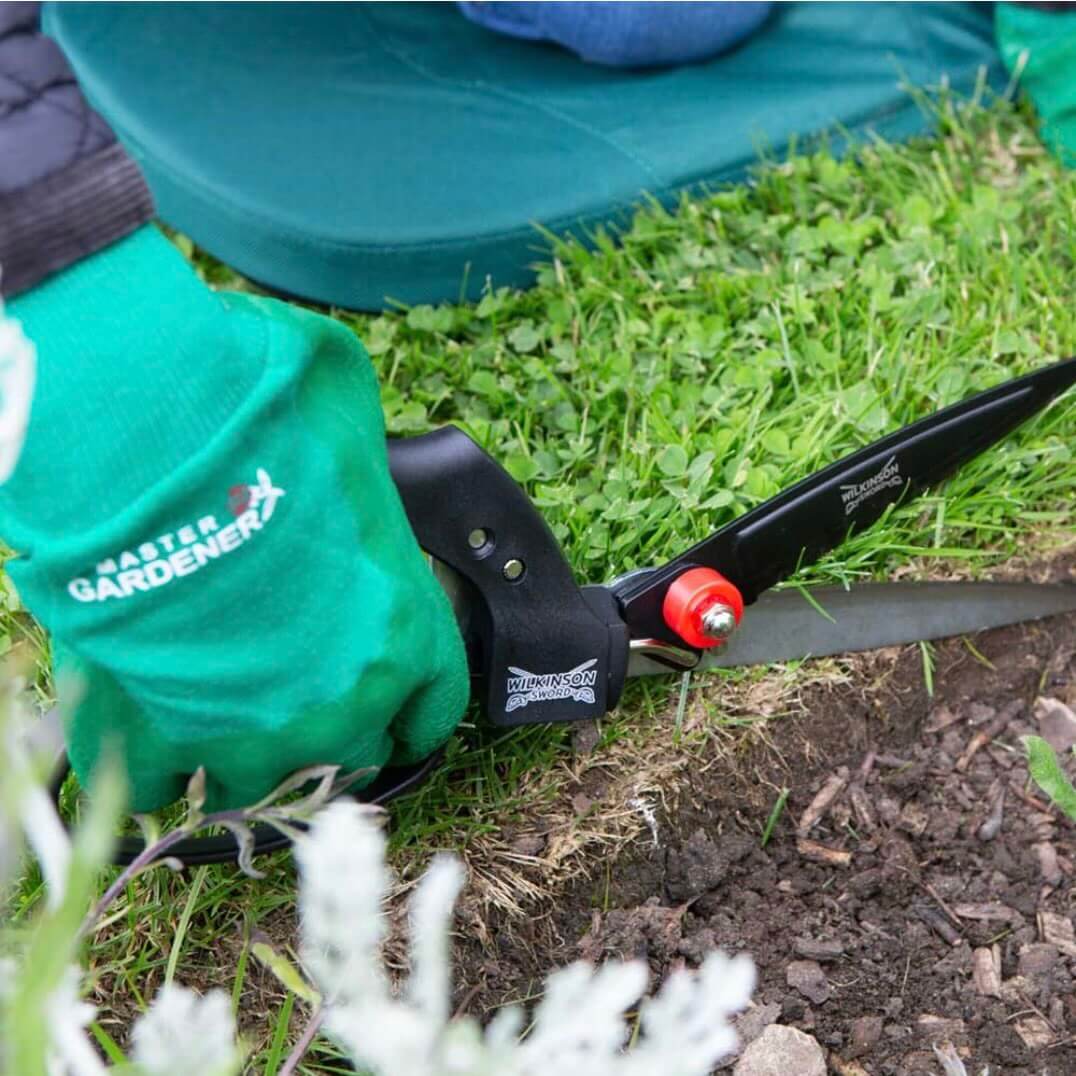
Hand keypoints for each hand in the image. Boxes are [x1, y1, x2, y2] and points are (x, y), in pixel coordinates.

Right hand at [3, 227, 467, 809]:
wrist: (161, 451)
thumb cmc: (275, 428)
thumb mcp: (356, 437)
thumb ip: (363, 471)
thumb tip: (349, 443)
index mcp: (405, 639)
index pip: (432, 712)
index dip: (409, 713)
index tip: (394, 712)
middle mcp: (338, 705)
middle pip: (350, 760)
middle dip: (330, 737)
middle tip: (299, 705)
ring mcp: (245, 734)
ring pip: (255, 788)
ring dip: (243, 762)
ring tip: (220, 726)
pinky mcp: (155, 737)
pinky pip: (159, 789)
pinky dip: (154, 772)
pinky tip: (147, 740)